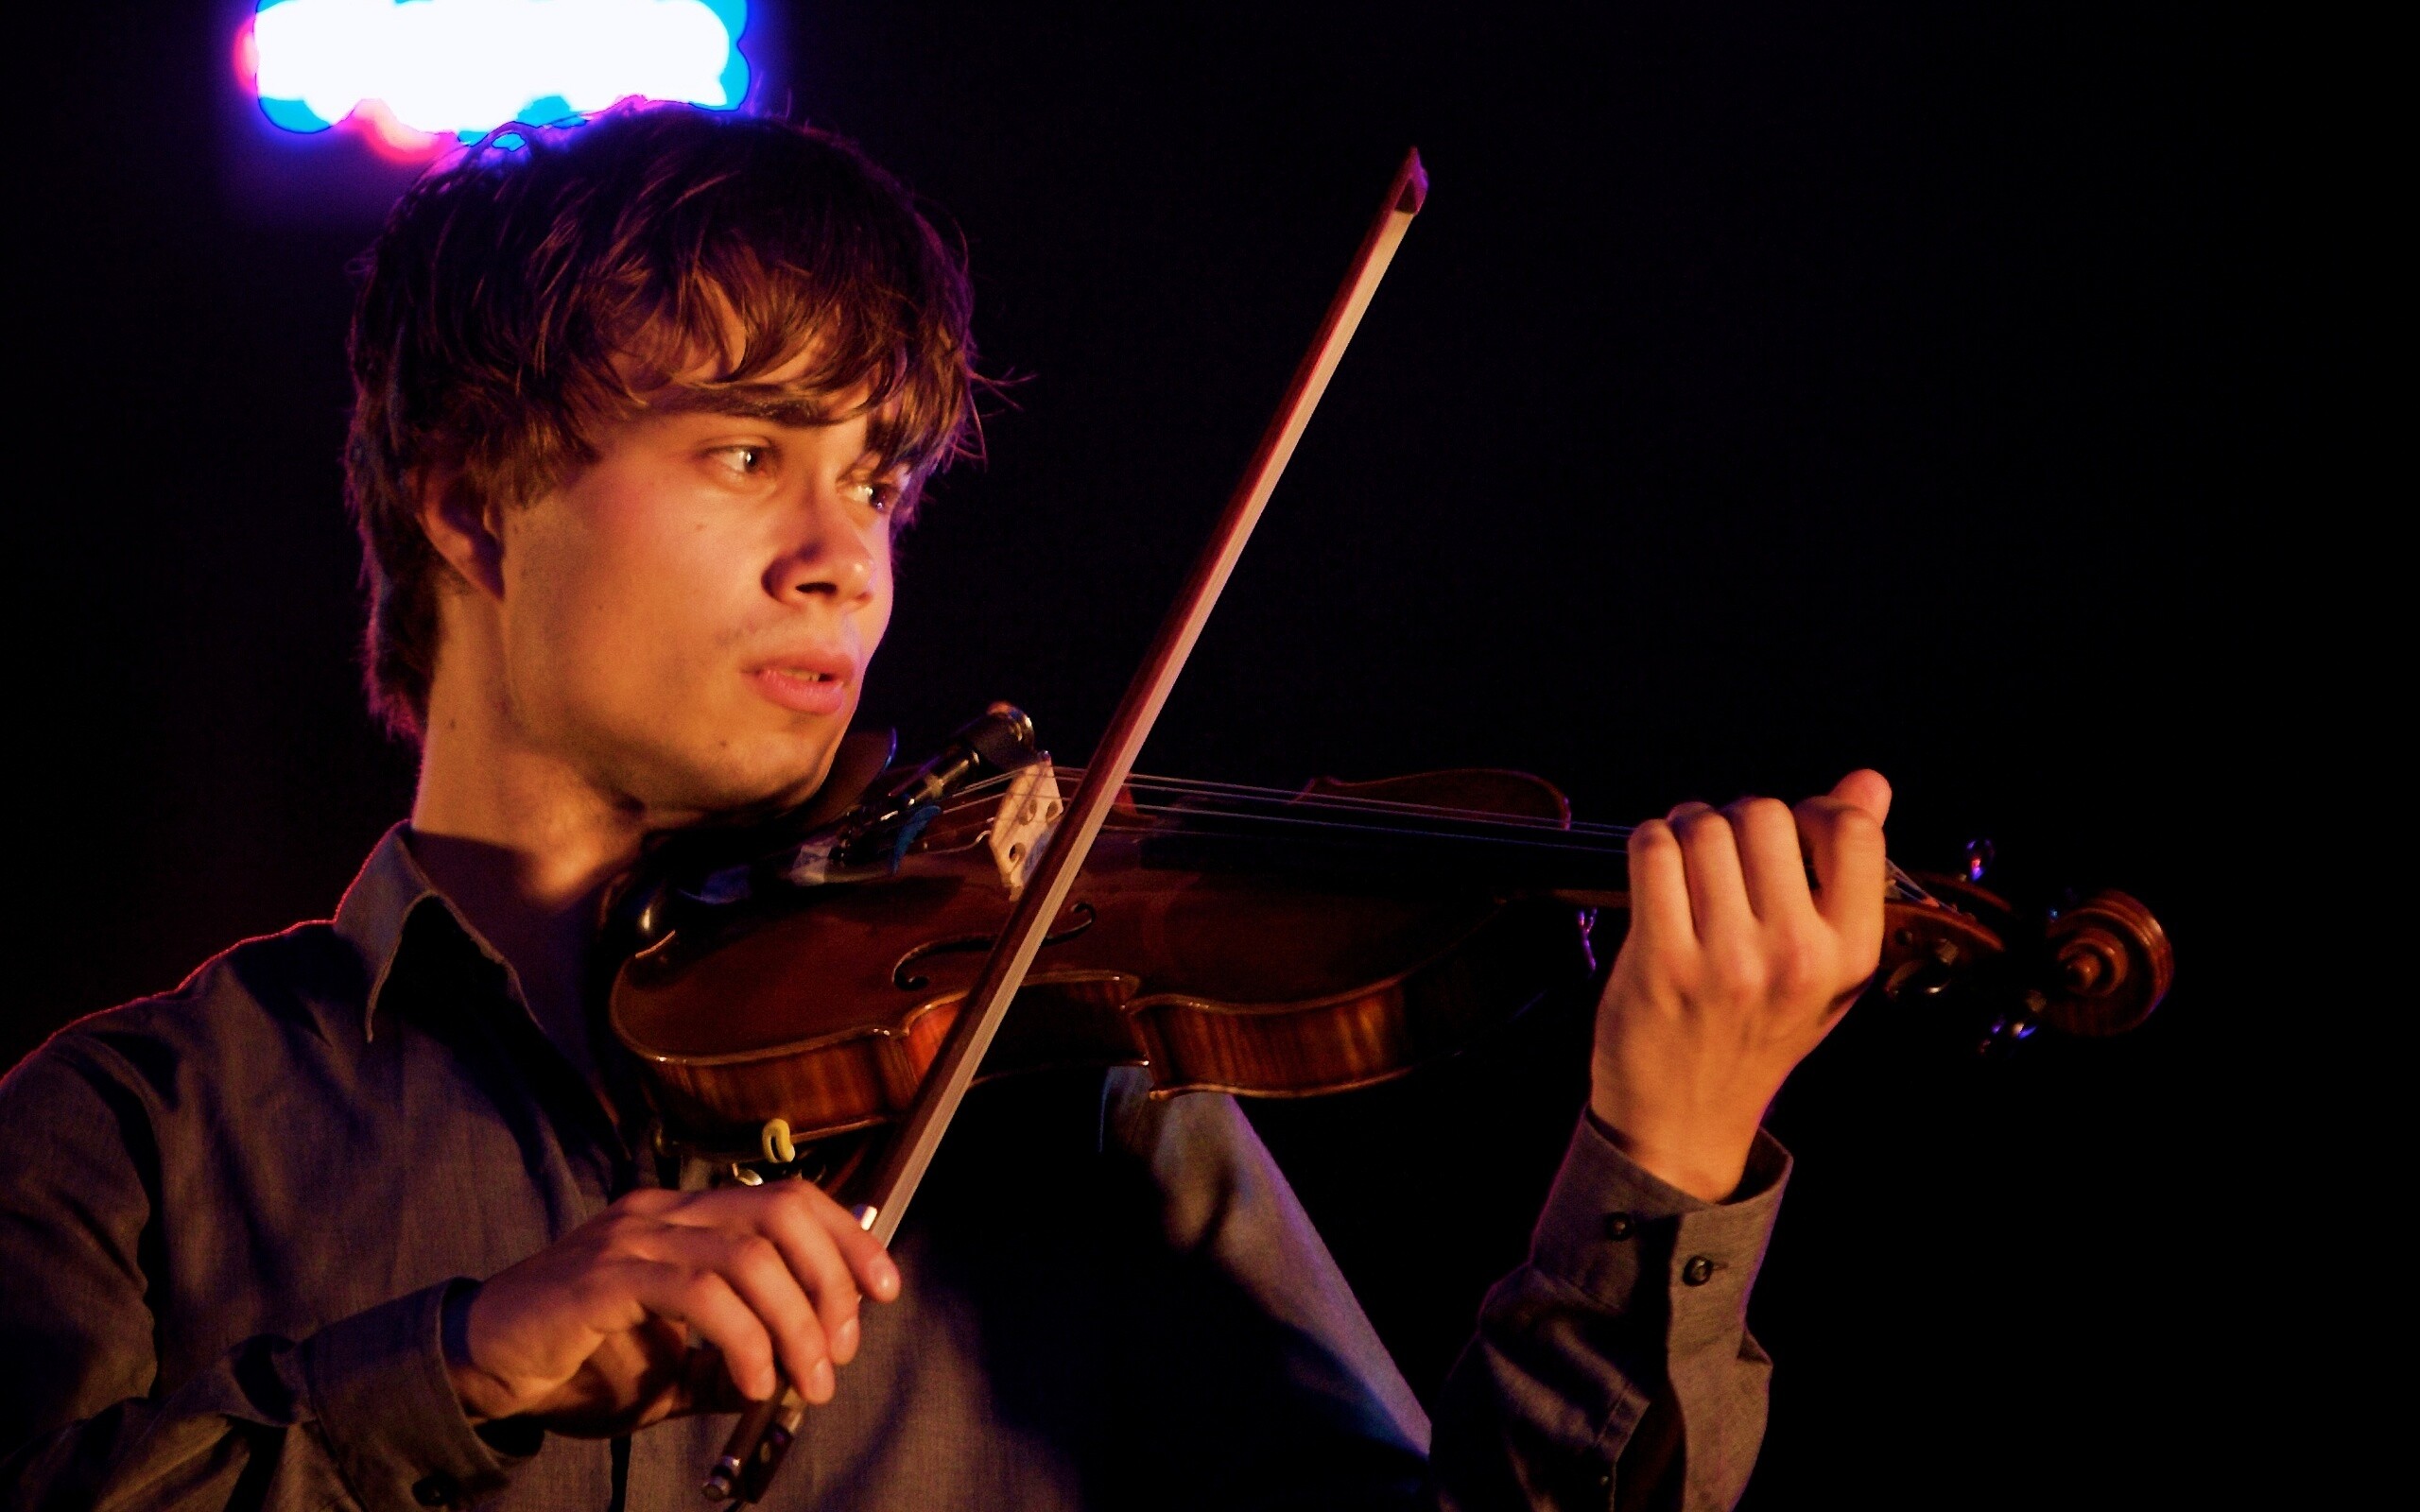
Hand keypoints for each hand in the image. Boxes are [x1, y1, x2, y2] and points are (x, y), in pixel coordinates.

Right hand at [445, 1178, 900, 1435]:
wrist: (479, 1368)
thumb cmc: (579, 1364)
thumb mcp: (675, 1371)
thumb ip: (733, 1362)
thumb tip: (804, 1372)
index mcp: (688, 1216)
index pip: (791, 1198)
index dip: (848, 1237)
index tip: (884, 1290)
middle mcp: (665, 1211)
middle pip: (782, 1213)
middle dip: (832, 1278)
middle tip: (840, 1350)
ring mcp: (633, 1236)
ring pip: (749, 1255)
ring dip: (795, 1323)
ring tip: (805, 1382)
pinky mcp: (603, 1276)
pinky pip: (698, 1293)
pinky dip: (741, 1338)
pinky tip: (748, 1380)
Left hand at [1589, 770, 1891, 1201]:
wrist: (1686, 1119)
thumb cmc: (1757, 1030)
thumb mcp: (1826, 966)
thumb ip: (1850, 871)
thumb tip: (1870, 780)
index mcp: (1849, 953)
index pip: (1852, 830)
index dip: (1812, 811)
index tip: (1787, 835)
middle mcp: (1796, 956)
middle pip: (1765, 815)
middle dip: (1735, 820)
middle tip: (1722, 856)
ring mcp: (1727, 961)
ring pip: (1703, 827)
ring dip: (1686, 829)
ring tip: (1685, 864)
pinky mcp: (1661, 962)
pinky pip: (1653, 852)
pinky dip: (1650, 844)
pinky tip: (1656, 870)